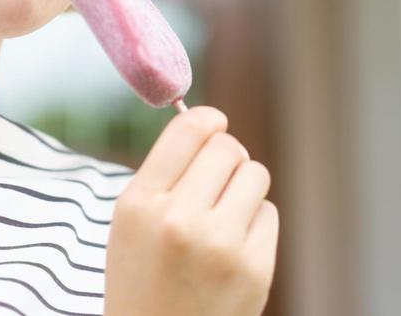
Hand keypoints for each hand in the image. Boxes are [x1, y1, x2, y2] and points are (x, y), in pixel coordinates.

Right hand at [103, 106, 277, 315]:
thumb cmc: (145, 279)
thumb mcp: (131, 224)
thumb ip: (164, 173)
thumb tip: (212, 122)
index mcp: (139, 205)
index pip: (187, 130)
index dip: (208, 120)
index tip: (215, 124)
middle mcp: (178, 221)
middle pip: (228, 148)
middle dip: (227, 159)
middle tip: (215, 182)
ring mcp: (220, 246)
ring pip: (255, 175)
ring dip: (243, 190)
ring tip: (222, 219)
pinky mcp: (254, 269)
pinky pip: (269, 213)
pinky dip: (256, 225)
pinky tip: (233, 251)